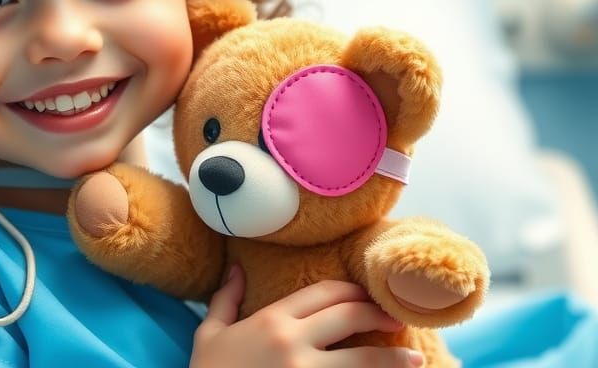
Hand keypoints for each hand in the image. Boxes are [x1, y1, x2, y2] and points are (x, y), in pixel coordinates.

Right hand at [190, 267, 424, 367]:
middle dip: (378, 315)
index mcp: (271, 320)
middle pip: (350, 317)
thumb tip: (237, 267)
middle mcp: (294, 343)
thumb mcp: (210, 335)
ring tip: (415, 360)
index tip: (367, 297)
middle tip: (396, 319)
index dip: (352, 291)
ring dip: (394, 360)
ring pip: (363, 360)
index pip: (326, 293)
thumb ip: (226, 298)